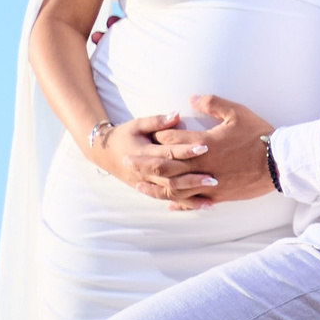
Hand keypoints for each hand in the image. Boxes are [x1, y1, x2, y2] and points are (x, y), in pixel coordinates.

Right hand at [89, 114, 207, 202]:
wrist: (105, 154)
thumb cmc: (125, 135)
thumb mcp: (137, 124)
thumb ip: (157, 121)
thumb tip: (177, 115)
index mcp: (143, 151)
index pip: (167, 152)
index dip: (185, 150)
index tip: (205, 147)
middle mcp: (145, 171)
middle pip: (171, 176)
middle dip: (192, 177)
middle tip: (214, 177)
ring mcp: (148, 183)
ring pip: (171, 192)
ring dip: (193, 193)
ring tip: (214, 190)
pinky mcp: (152, 191)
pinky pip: (171, 199)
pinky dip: (188, 203)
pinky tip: (207, 205)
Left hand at [149, 94, 278, 207]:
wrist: (279, 163)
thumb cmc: (259, 135)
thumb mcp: (237, 112)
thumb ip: (212, 104)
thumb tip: (191, 99)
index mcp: (204, 143)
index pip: (171, 139)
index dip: (157, 136)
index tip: (148, 134)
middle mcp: (201, 165)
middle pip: (165, 165)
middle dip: (144, 162)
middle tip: (126, 161)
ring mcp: (208, 182)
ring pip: (175, 187)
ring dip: (155, 186)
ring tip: (139, 185)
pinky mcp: (218, 195)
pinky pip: (193, 202)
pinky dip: (179, 204)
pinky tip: (169, 205)